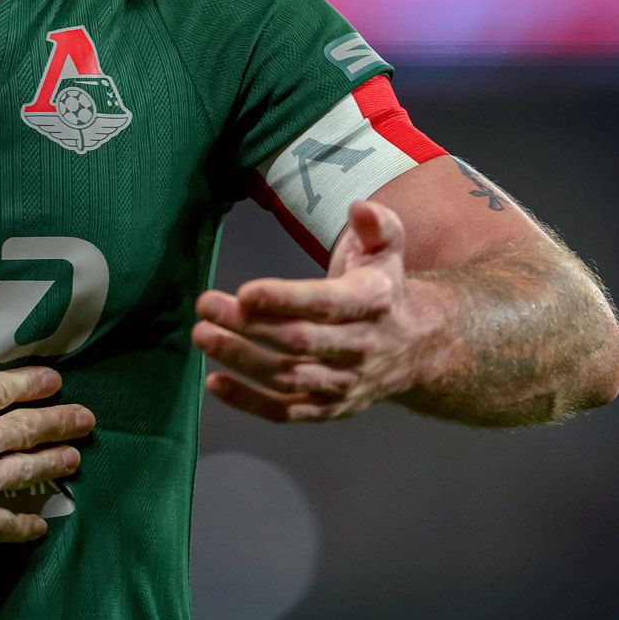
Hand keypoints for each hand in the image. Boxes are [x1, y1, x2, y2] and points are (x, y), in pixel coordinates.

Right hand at [0, 333, 94, 546]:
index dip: (28, 383)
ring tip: (75, 458)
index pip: (0, 389)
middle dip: (58, 421)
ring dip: (51, 463)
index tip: (54, 381)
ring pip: (25, 470)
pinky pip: (4, 522)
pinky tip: (41, 527)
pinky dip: (23, 525)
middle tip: (86, 419)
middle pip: (26, 427)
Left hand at [192, 200, 433, 422]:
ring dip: (241, 360)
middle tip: (206, 307)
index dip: (285, 300)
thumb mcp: (388, 248)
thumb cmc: (383, 288)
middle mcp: (360, 347)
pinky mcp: (329, 408)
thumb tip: (359, 208)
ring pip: (288, 377)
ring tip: (203, 336)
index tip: (245, 292)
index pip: (326, 304)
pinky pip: (287, 412)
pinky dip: (250, 402)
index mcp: (372, 303)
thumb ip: (377, 224)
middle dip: (248, 326)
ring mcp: (344, 383)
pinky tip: (216, 383)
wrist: (415, 346)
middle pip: (298, 342)